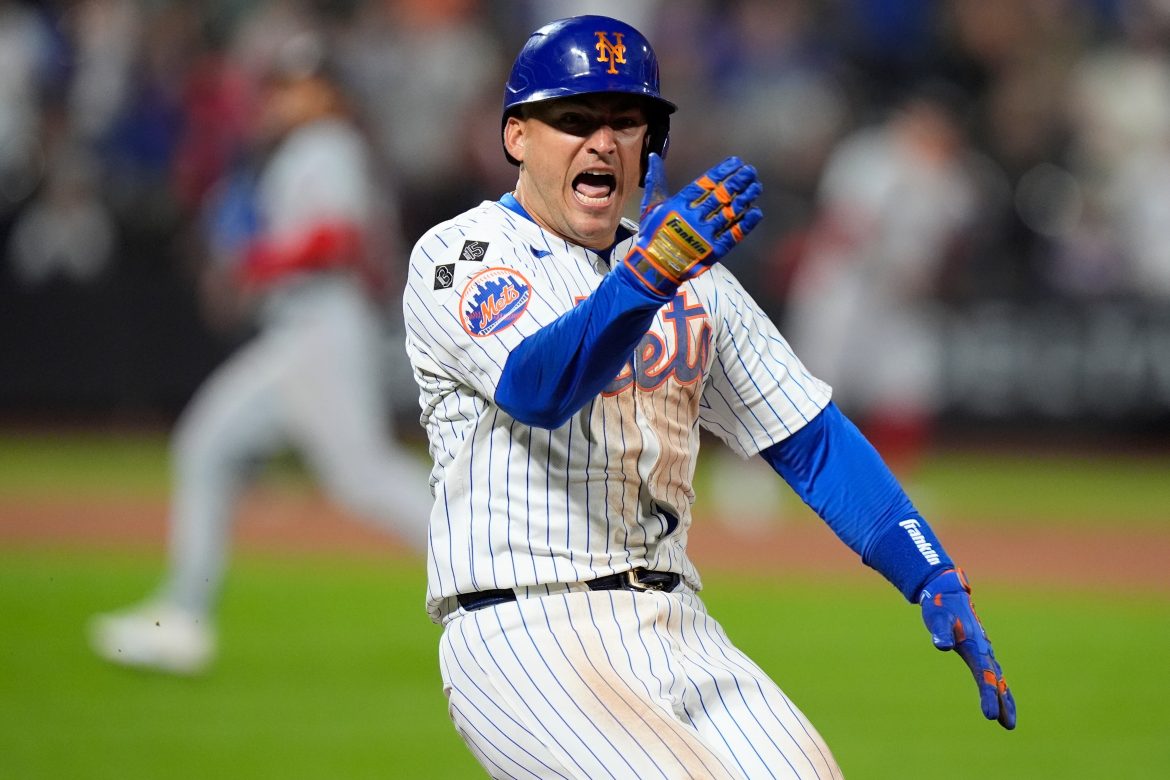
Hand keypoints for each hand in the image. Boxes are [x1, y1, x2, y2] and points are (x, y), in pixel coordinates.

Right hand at [623, 153, 762, 295]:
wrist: (655, 267)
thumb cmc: (653, 235)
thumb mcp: (651, 205)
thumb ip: (656, 180)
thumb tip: (654, 156)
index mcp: (680, 205)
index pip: (706, 183)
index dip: (723, 172)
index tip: (736, 162)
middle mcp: (695, 218)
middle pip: (722, 195)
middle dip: (738, 181)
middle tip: (751, 171)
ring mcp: (706, 235)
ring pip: (730, 212)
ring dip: (745, 198)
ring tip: (756, 187)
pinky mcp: (714, 251)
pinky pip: (734, 234)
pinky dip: (746, 223)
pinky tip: (756, 212)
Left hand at [920, 568, 1015, 728]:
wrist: (947, 593)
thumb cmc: (940, 607)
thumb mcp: (937, 619)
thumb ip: (940, 632)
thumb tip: (941, 645)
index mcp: (975, 645)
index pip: (984, 675)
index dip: (988, 695)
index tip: (990, 716)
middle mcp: (984, 650)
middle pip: (997, 680)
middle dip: (1003, 703)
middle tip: (1008, 725)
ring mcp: (984, 650)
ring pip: (998, 678)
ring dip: (1004, 699)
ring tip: (1009, 722)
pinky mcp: (980, 651)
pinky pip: (993, 673)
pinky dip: (999, 687)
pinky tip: (1000, 698)